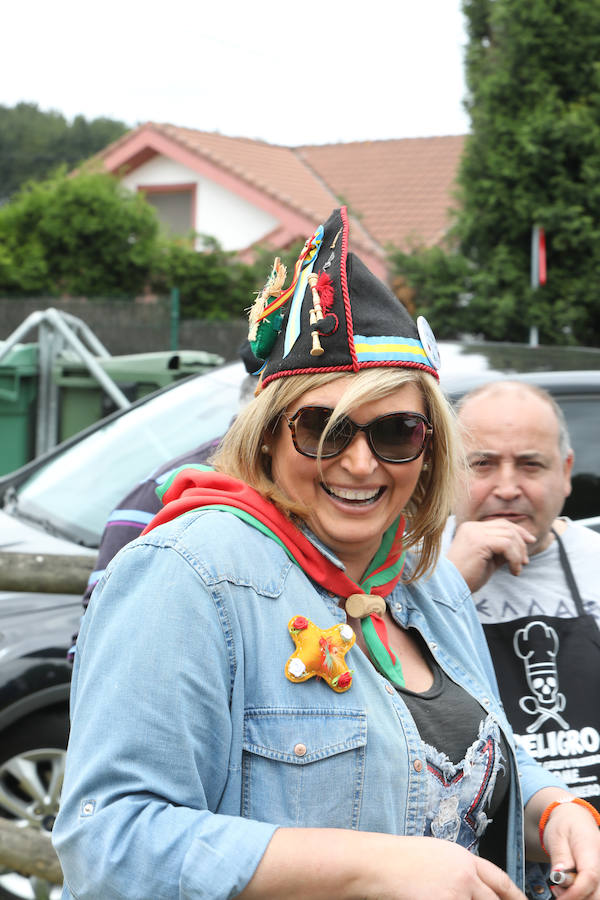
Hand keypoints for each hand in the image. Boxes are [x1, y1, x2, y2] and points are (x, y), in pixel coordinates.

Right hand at [363, 836, 526, 899]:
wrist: (378, 863)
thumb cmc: (398, 858)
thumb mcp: (435, 854)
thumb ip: (458, 870)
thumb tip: (472, 887)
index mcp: (464, 859)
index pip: (500, 880)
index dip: (515, 895)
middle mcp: (465, 877)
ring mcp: (455, 896)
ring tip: (447, 897)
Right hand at [446, 518, 534, 592]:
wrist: (449, 588)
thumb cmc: (465, 578)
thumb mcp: (487, 560)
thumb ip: (500, 550)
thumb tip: (521, 546)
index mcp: (471, 529)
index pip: (501, 524)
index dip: (518, 532)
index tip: (530, 543)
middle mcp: (472, 527)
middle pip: (507, 527)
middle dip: (521, 543)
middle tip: (525, 562)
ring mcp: (475, 533)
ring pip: (509, 536)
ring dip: (518, 554)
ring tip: (517, 569)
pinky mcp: (480, 542)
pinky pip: (507, 545)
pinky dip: (515, 559)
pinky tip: (513, 571)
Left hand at [541, 802, 599, 898]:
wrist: (575, 820)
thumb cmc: (565, 826)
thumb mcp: (556, 836)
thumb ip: (559, 857)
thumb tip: (558, 876)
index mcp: (591, 848)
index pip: (590, 877)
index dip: (575, 892)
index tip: (558, 895)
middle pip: (596, 892)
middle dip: (575, 897)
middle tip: (557, 889)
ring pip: (596, 895)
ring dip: (578, 897)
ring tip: (561, 886)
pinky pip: (594, 892)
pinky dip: (581, 895)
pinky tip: (569, 887)